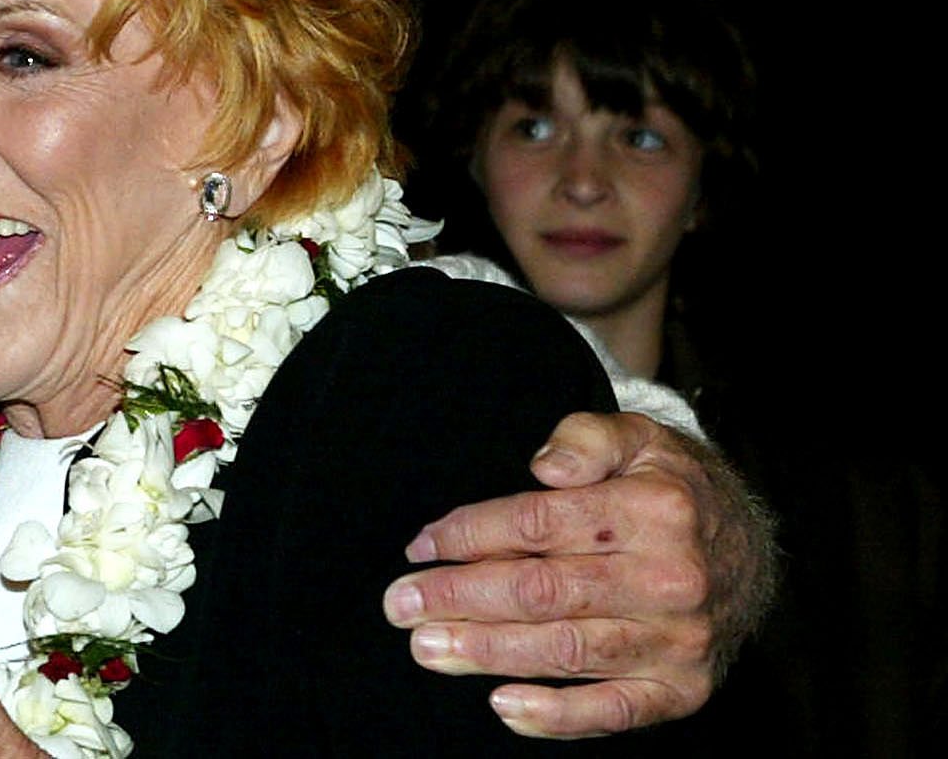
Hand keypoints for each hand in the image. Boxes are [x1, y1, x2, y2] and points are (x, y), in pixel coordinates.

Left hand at [385, 410, 772, 737]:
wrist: (753, 553)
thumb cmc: (672, 492)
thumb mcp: (638, 438)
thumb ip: (586, 437)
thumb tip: (545, 466)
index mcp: (654, 511)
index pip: (540, 523)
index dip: (470, 535)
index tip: (422, 546)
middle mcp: (670, 579)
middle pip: (543, 592)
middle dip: (461, 599)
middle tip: (400, 605)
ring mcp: (678, 641)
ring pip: (566, 650)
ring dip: (488, 653)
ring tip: (427, 648)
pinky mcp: (682, 690)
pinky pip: (614, 712)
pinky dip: (557, 717)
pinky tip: (502, 705)